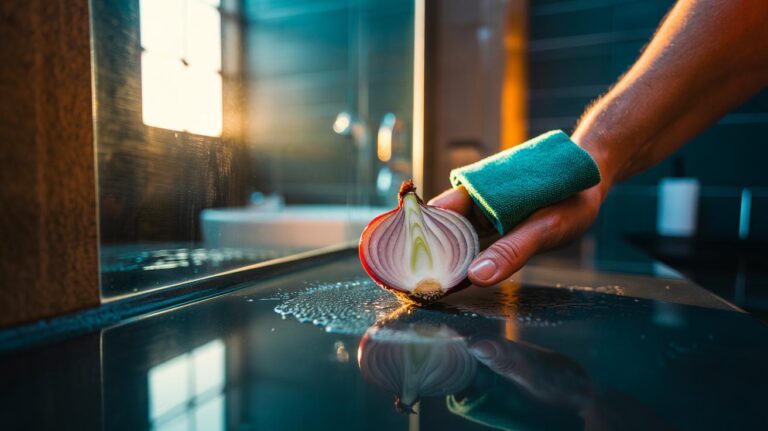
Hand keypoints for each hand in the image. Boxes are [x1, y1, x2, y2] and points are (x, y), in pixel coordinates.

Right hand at [428, 182, 606, 286]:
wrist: (590, 182)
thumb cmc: (571, 197)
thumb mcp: (545, 227)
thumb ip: (512, 251)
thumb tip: (476, 277)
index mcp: (477, 190)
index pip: (434, 214)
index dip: (417, 238)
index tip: (408, 267)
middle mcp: (473, 201)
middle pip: (439, 230)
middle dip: (426, 256)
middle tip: (415, 288)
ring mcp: (481, 214)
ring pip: (453, 240)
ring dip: (443, 261)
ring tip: (428, 289)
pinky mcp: (492, 227)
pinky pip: (470, 245)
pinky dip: (462, 262)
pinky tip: (455, 281)